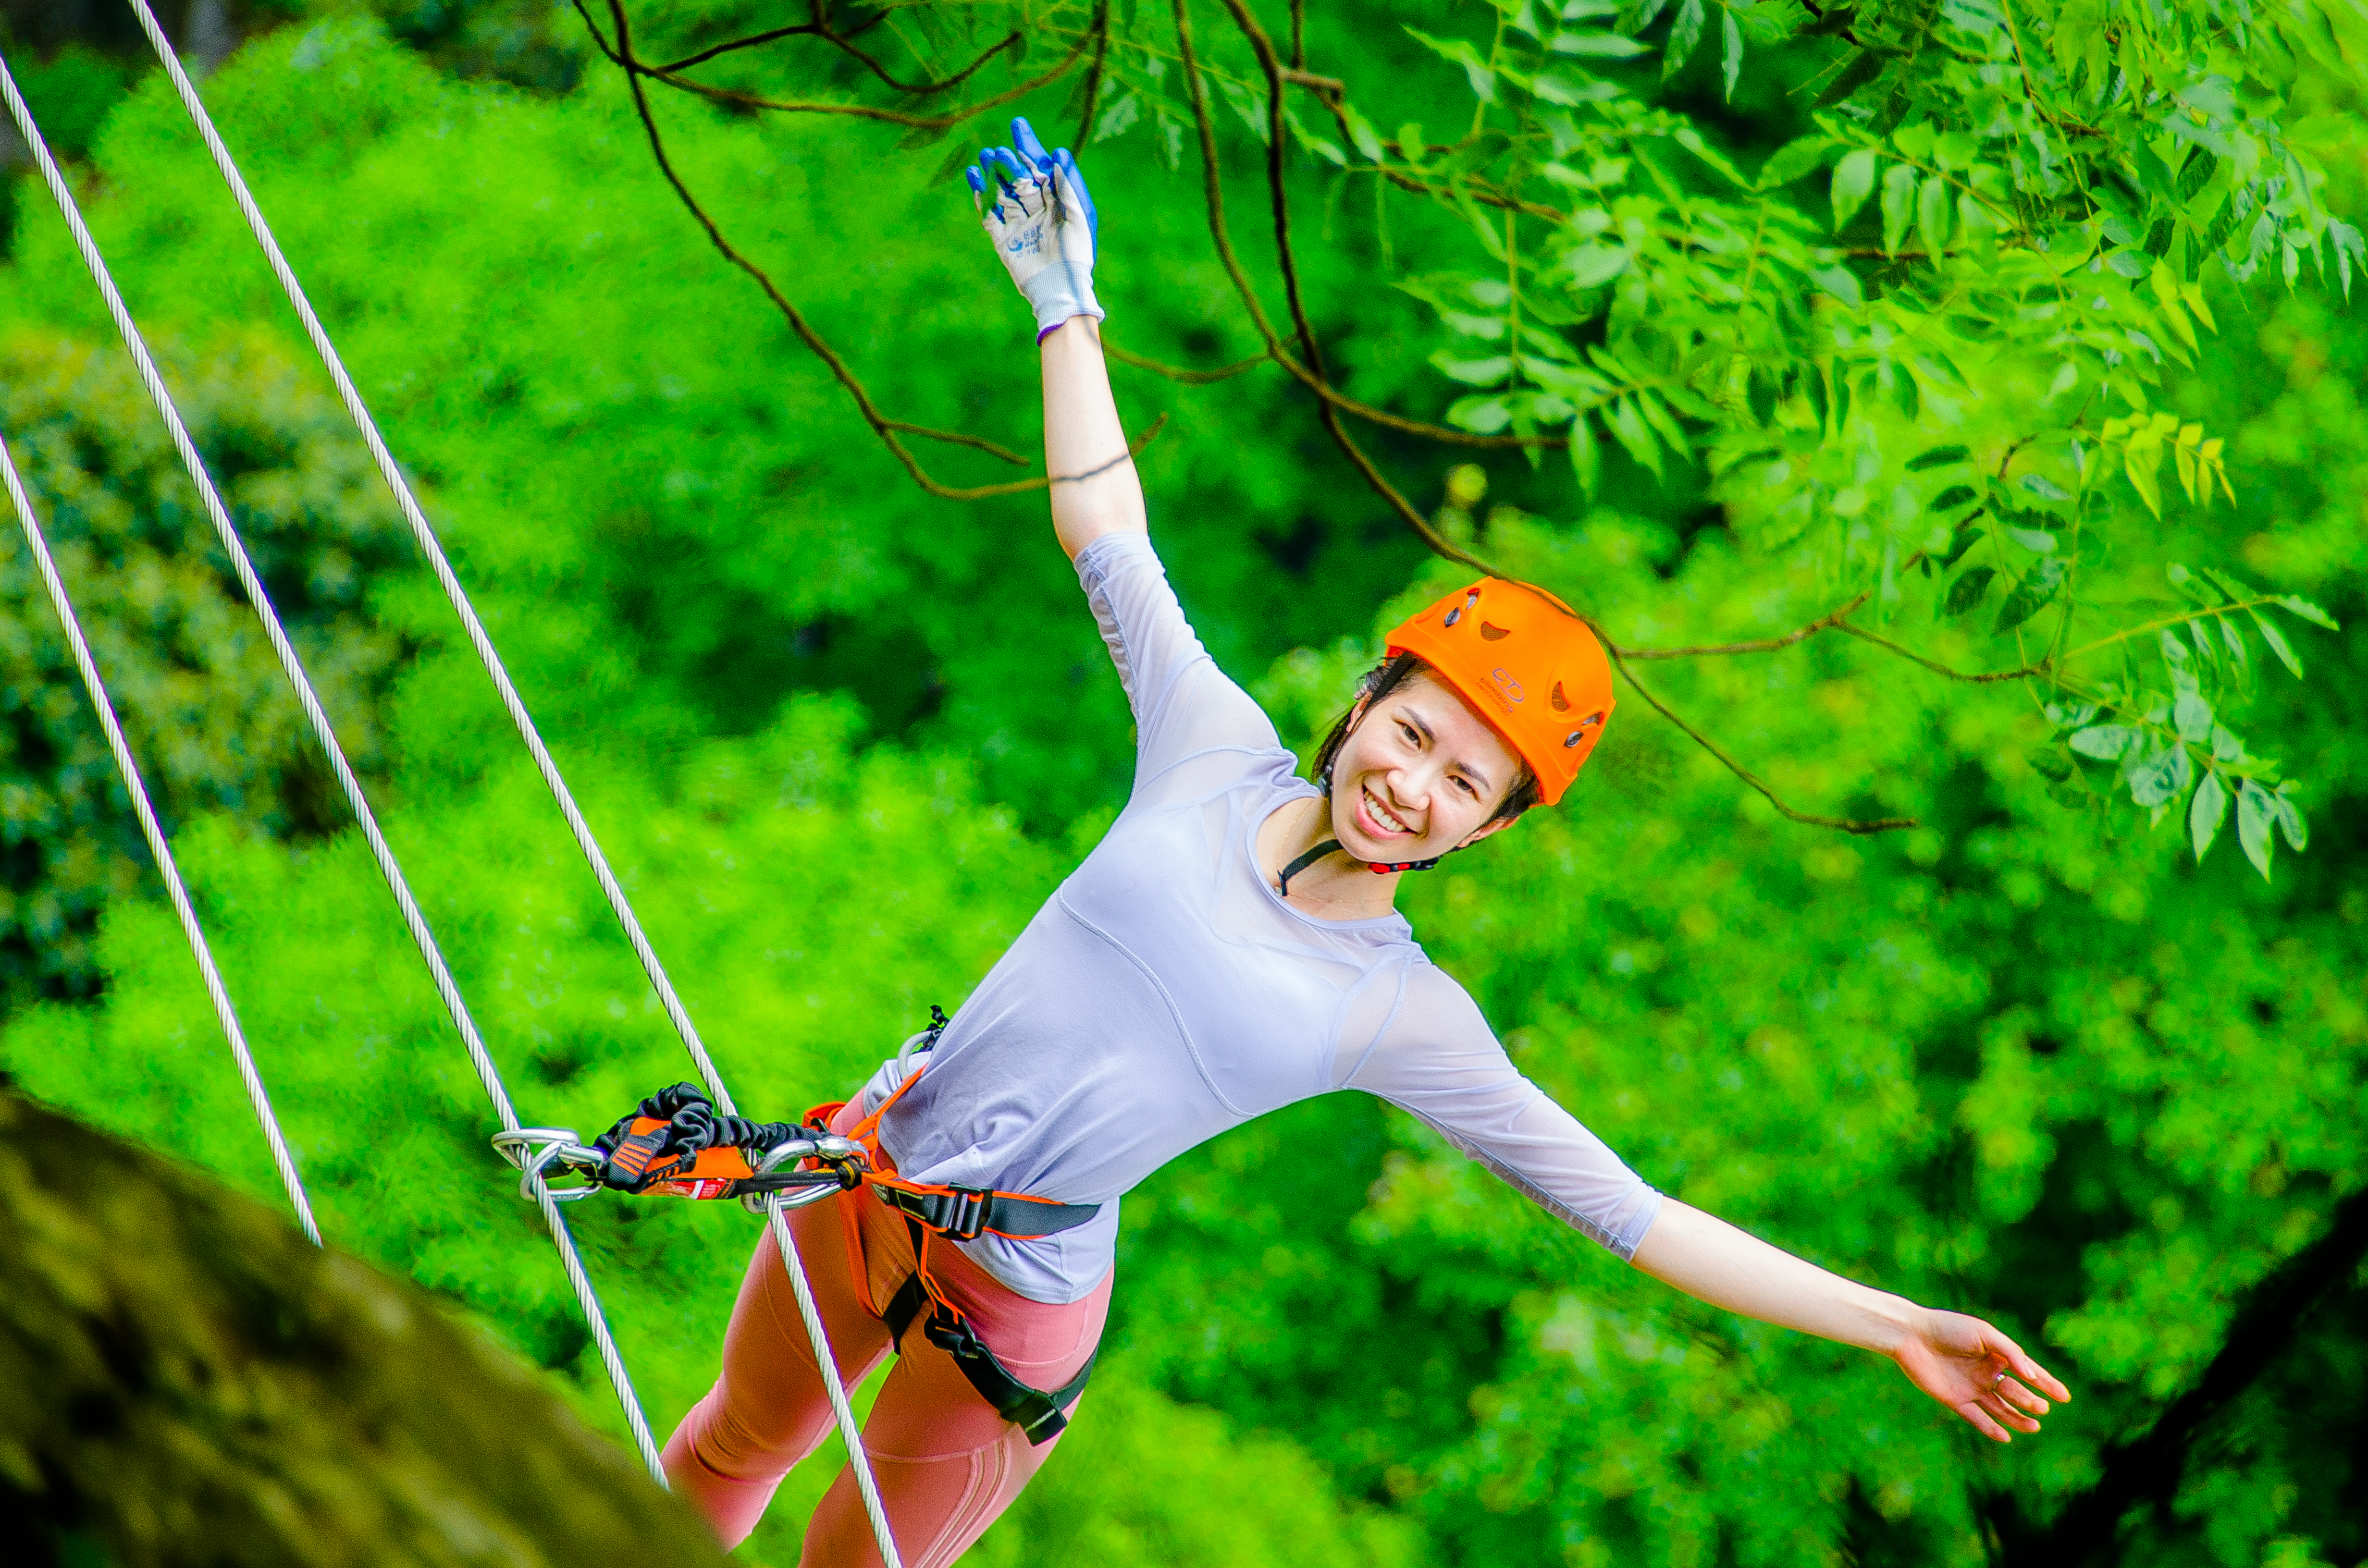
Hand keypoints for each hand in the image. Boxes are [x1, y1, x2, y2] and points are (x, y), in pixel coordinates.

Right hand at [966, 116, 1102, 339]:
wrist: (1061, 291)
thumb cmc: (1077, 255)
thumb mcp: (1080, 217)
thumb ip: (1069, 186)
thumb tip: (1059, 153)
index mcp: (1057, 201)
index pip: (1040, 168)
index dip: (1029, 147)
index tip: (1018, 126)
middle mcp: (1037, 209)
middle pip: (1019, 178)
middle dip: (1009, 162)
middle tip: (1000, 151)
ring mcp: (1019, 224)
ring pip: (1002, 193)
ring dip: (993, 175)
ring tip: (985, 157)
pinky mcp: (1004, 240)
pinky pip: (990, 215)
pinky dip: (982, 197)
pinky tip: (975, 178)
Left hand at [1891, 1306, 2071, 1442]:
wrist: (1910, 1335)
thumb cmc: (1948, 1328)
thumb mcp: (1983, 1334)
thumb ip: (2010, 1352)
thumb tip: (2033, 1374)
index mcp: (1996, 1354)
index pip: (2027, 1372)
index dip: (2047, 1384)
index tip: (2065, 1397)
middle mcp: (1986, 1373)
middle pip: (2015, 1391)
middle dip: (2031, 1401)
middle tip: (2042, 1408)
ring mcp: (1971, 1388)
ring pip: (2000, 1408)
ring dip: (2017, 1418)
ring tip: (2034, 1426)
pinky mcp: (1955, 1400)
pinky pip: (1977, 1418)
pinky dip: (1991, 1428)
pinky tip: (2006, 1436)